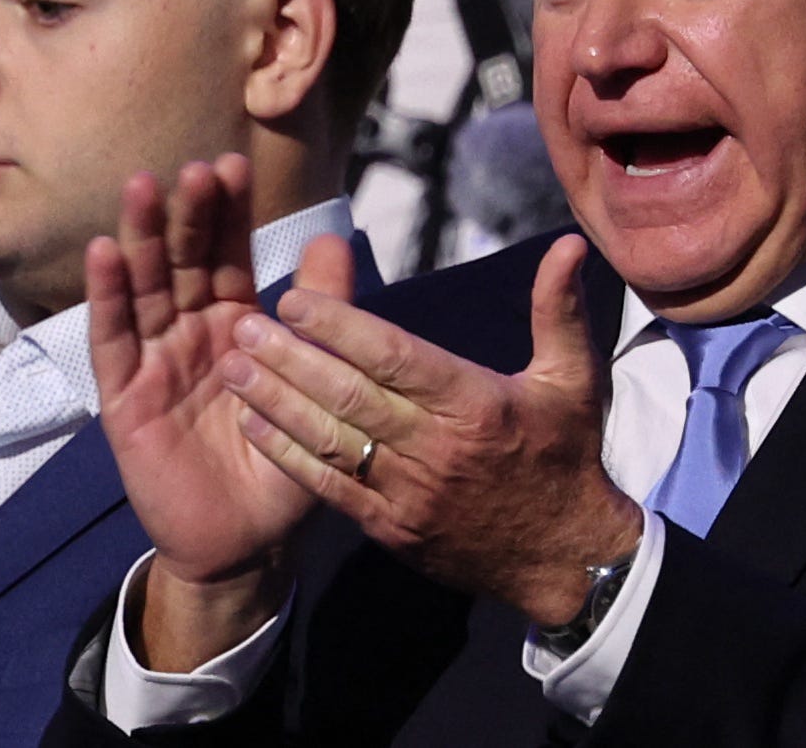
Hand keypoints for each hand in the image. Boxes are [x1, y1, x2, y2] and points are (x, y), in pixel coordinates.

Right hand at [87, 155, 352, 667]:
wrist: (248, 543)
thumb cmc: (285, 461)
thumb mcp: (318, 384)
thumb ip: (328, 314)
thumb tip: (336, 235)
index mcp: (239, 324)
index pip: (230, 255)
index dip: (229, 212)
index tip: (233, 162)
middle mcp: (193, 333)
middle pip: (183, 261)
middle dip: (186, 213)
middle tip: (194, 167)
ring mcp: (156, 361)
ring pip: (145, 288)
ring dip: (141, 237)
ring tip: (142, 186)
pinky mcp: (126, 398)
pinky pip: (114, 341)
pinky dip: (107, 297)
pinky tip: (104, 252)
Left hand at [220, 233, 642, 625]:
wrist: (563, 559)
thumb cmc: (565, 457)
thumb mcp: (574, 380)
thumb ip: (559, 309)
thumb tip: (570, 245)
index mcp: (475, 403)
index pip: (394, 356)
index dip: (339, 326)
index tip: (293, 298)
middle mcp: (436, 447)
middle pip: (349, 395)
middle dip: (290, 358)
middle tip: (242, 324)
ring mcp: (408, 493)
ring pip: (329, 440)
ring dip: (275, 402)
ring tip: (231, 367)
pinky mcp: (391, 529)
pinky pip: (328, 489)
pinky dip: (287, 456)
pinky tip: (252, 426)